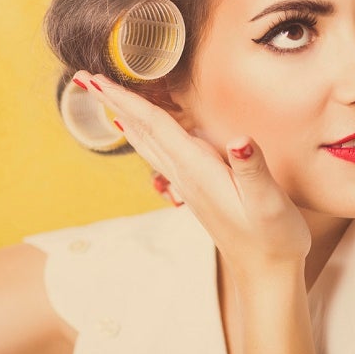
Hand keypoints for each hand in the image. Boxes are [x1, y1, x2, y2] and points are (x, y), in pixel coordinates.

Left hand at [74, 71, 311, 279]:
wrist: (265, 275)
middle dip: (113, 102)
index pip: (155, 126)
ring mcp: (187, 183)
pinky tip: (136, 130)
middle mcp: (185, 174)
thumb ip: (252, 169)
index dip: (126, 100)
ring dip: (123, 115)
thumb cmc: (272, 238)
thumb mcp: (268, 202)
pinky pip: (159, 152)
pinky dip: (142, 133)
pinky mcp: (194, 188)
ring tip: (102, 96)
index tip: (95, 81)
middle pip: (141, 130)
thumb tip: (238, 139)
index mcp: (198, 170)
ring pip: (147, 141)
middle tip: (81, 77)